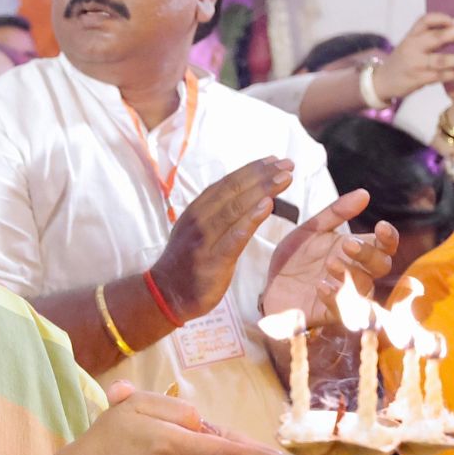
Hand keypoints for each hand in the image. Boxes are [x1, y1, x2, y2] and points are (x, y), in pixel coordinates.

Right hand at [151, 157, 294, 322]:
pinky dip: (251, 219)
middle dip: (262, 175)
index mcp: (197, 209)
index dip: (252, 170)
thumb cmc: (187, 261)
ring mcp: (205, 239)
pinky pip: (234, 236)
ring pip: (236, 208)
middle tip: (287, 164)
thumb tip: (244, 197)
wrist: (166, 294)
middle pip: (233, 190)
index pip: (227, 183)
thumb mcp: (197, 229)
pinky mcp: (213, 259)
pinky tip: (267, 206)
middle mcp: (200, 219)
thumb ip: (216, 213)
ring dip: (262, 190)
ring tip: (284, 179)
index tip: (273, 160)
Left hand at [260, 190, 399, 327]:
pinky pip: (341, 310)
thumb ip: (336, 213)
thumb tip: (364, 193)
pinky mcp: (329, 313)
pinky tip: (321, 286)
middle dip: (368, 254)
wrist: (268, 283)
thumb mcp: (310, 230)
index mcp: (355, 250)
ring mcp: (345, 294)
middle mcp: (356, 272)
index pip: (384, 245)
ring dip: (351, 274)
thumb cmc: (294, 257)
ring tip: (330, 263)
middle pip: (381, 266)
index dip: (388, 237)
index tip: (380, 225)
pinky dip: (334, 297)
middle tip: (346, 244)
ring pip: (366, 288)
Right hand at [374, 13, 453, 100]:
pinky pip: (439, 76)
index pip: (426, 20)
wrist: (382, 80)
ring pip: (440, 60)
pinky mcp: (417, 79)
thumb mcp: (410, 44)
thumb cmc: (403, 60)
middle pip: (437, 37)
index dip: (443, 19)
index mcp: (411, 35)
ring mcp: (414, 63)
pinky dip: (453, 74)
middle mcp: (412, 47)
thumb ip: (429, 36)